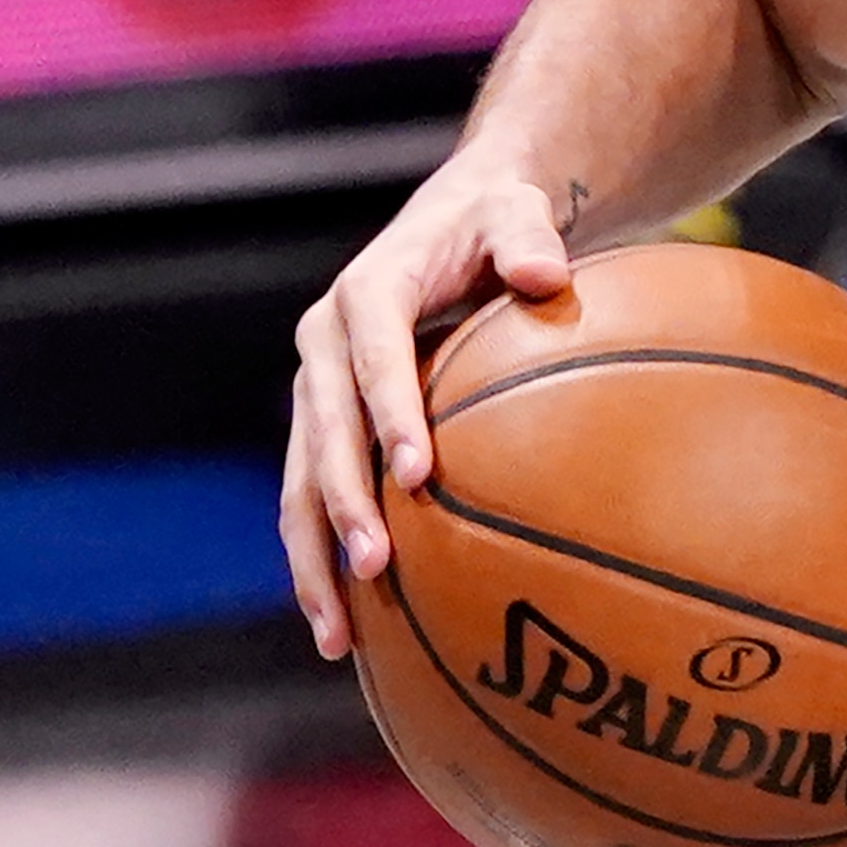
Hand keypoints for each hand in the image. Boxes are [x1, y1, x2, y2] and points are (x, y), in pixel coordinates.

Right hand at [279, 162, 575, 657]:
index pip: (372, 358)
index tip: (414, 474)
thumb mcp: (517, 210)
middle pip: (321, 435)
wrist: (459, 222)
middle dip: (341, 505)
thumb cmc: (499, 221)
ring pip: (300, 485)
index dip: (388, 413)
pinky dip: (325, 561)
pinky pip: (315, 502)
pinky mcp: (327, 428)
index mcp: (367, 294)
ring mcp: (318, 392)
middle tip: (375, 569)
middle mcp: (325, 346)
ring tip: (339, 635)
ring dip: (316, 558)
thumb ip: (529, 236)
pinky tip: (350, 631)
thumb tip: (546, 274)